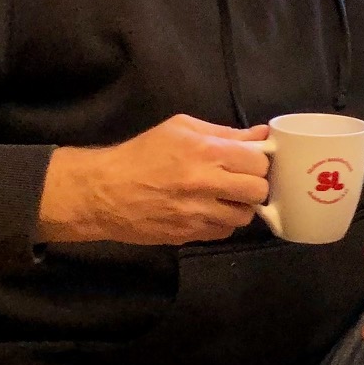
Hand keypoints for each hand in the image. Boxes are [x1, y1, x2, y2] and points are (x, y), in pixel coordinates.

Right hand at [38, 115, 270, 245]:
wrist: (101, 192)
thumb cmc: (141, 154)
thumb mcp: (180, 129)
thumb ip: (225, 132)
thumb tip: (261, 135)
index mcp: (206, 152)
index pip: (259, 162)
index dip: (259, 162)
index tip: (250, 163)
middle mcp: (205, 183)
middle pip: (259, 191)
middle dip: (255, 186)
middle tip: (241, 182)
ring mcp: (197, 213)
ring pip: (244, 216)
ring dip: (240, 207)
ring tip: (225, 198)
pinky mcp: (188, 235)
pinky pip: (223, 232)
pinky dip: (222, 223)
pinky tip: (209, 211)